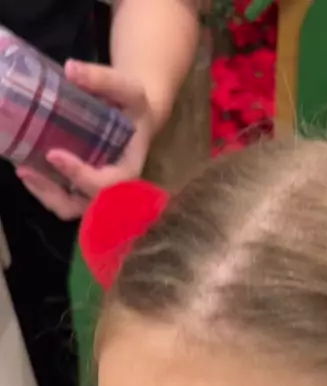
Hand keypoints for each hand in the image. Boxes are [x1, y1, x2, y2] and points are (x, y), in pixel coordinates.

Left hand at [16, 61, 162, 219]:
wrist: (134, 116)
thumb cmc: (133, 105)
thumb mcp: (127, 87)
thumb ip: (103, 79)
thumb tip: (70, 69)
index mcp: (128, 169)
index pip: (107, 184)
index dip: (80, 175)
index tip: (53, 154)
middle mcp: (114, 188)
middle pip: (85, 206)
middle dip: (54, 194)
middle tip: (26, 171)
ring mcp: (96, 191)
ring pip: (69, 207)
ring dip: (44, 194)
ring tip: (23, 171)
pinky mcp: (82, 188)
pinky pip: (62, 200)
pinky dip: (44, 190)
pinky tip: (27, 170)